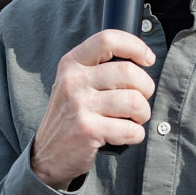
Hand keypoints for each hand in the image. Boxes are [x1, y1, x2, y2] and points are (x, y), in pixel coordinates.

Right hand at [29, 30, 156, 189]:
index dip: (135, 46)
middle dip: (146, 88)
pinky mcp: (87, 130)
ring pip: (135, 101)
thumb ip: (99, 68)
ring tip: (133, 119)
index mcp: (71, 64)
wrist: (47, 155)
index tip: (148, 59)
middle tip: (140, 100)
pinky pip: (131, 129)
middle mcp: (73, 81)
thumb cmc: (71, 116)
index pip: (107, 40)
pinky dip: (136, 134)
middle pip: (130, 72)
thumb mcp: (74, 83)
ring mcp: (79, 106)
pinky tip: (126, 135)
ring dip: (143, 114)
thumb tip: (141, 59)